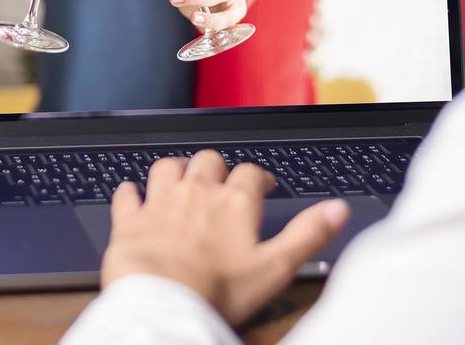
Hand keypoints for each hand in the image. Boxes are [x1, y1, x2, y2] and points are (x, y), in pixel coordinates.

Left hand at [101, 151, 349, 324]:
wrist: (163, 302)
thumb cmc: (217, 290)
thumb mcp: (276, 267)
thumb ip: (308, 234)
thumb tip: (337, 210)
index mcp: (235, 203)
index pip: (251, 175)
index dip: (259, 177)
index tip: (262, 184)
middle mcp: (197, 193)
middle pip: (208, 162)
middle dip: (217, 167)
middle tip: (222, 180)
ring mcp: (161, 203)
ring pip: (168, 168)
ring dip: (176, 169)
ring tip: (181, 176)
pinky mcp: (130, 220)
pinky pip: (127, 194)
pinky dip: (130, 192)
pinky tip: (131, 192)